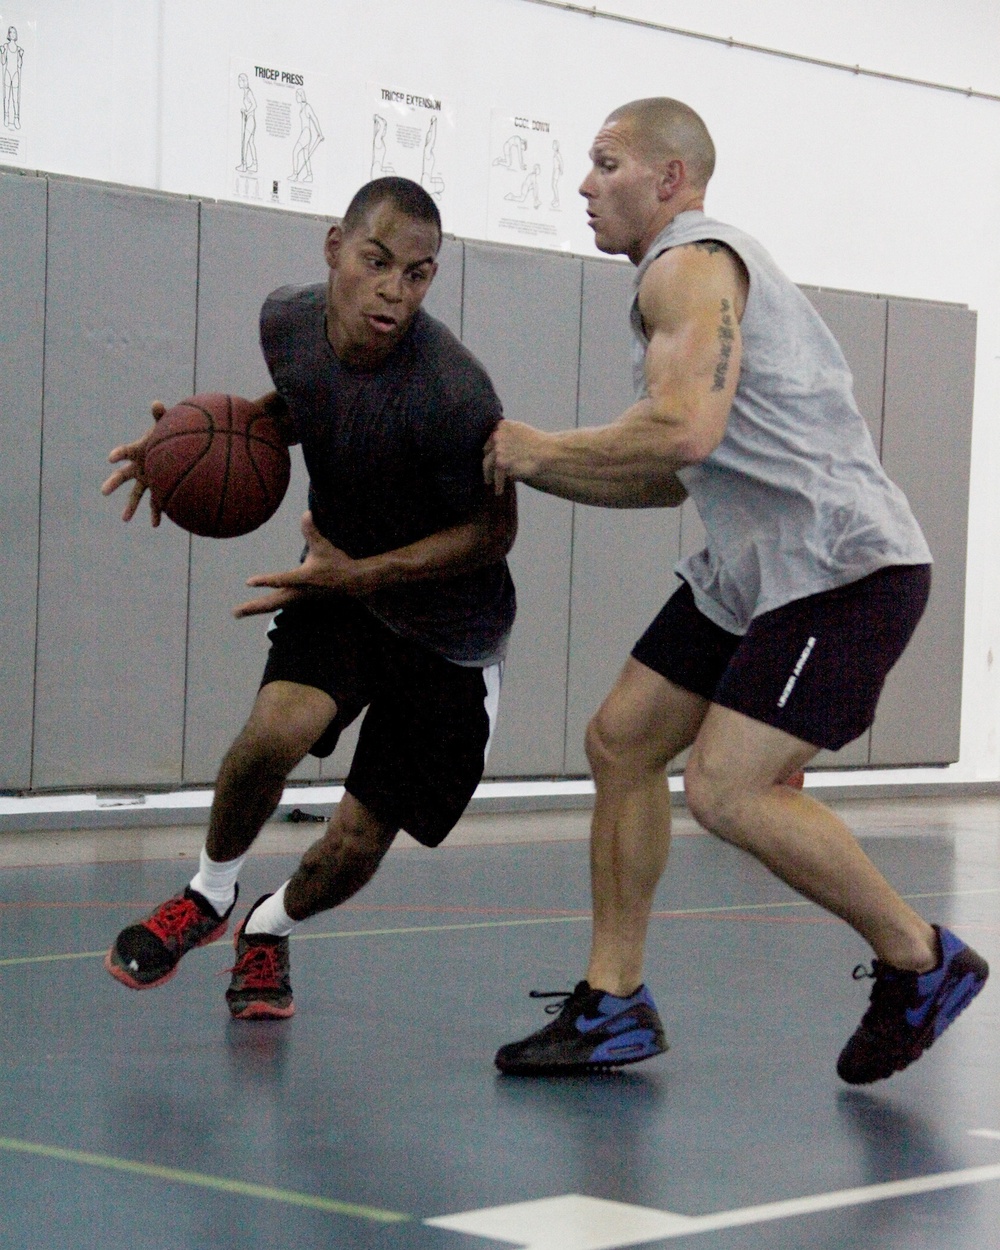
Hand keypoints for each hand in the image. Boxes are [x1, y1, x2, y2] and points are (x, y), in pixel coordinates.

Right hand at [101, 401, 164, 524]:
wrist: (174, 452)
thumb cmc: (165, 437)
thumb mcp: (164, 427)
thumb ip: (160, 416)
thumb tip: (157, 403)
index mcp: (138, 452)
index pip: (125, 452)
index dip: (118, 453)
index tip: (111, 457)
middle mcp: (138, 468)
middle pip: (122, 476)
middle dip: (113, 484)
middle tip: (103, 491)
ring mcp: (146, 480)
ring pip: (136, 495)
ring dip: (130, 507)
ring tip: (124, 519)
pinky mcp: (157, 488)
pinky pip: (155, 503)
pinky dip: (155, 513)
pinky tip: (155, 525)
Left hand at [233, 512, 374, 616]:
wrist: (353, 583)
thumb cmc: (337, 563)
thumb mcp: (324, 546)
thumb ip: (312, 531)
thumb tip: (306, 514)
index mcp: (303, 579)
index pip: (282, 580)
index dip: (265, 581)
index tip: (248, 582)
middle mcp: (299, 592)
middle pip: (273, 603)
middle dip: (254, 607)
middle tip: (235, 613)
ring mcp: (300, 598)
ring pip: (275, 606)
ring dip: (256, 609)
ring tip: (237, 613)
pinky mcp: (301, 600)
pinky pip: (280, 605)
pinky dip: (267, 607)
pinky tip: (258, 608)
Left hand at [482, 419, 547, 494]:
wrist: (549, 453)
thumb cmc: (540, 446)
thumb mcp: (521, 432)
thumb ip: (509, 436)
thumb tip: (498, 449)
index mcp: (503, 426)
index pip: (491, 440)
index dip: (491, 451)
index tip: (492, 459)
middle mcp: (498, 435)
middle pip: (487, 452)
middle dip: (488, 462)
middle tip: (488, 473)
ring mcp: (498, 449)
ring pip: (487, 465)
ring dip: (488, 475)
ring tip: (489, 482)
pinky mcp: (501, 463)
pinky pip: (496, 476)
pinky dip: (498, 484)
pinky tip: (499, 491)